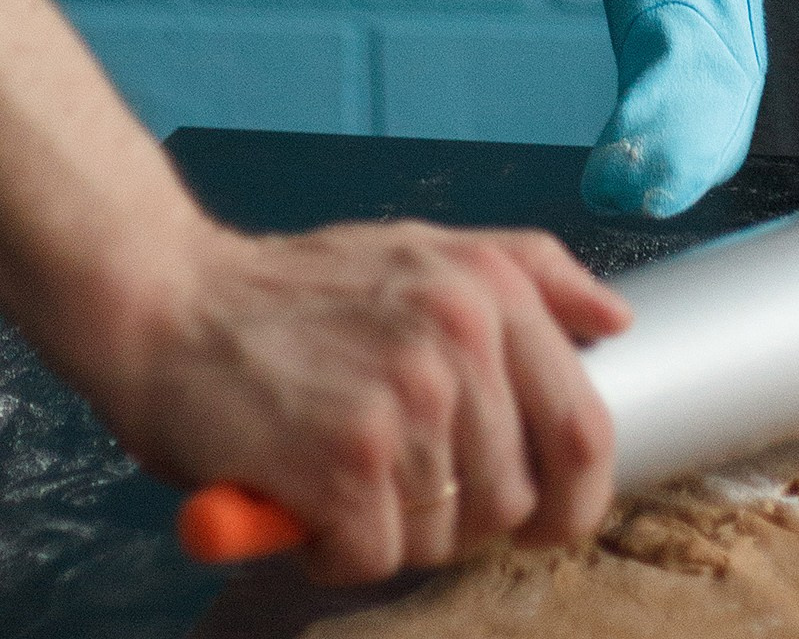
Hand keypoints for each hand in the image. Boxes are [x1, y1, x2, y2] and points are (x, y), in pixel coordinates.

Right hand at [101, 209, 627, 584]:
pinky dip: (337, 551)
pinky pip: (376, 558)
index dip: (579, 494)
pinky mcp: (345, 459)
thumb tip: (619, 321)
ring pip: (447, 534)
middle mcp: (460, 337)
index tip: (549, 517)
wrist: (169, 303)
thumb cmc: (298, 291)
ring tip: (346, 481)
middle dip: (464, 519)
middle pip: (515, 497)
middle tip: (404, 494)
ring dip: (396, 533)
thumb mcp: (426, 250)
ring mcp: (406, 399)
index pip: (584, 423)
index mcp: (493, 288)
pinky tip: (304, 502)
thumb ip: (529, 274)